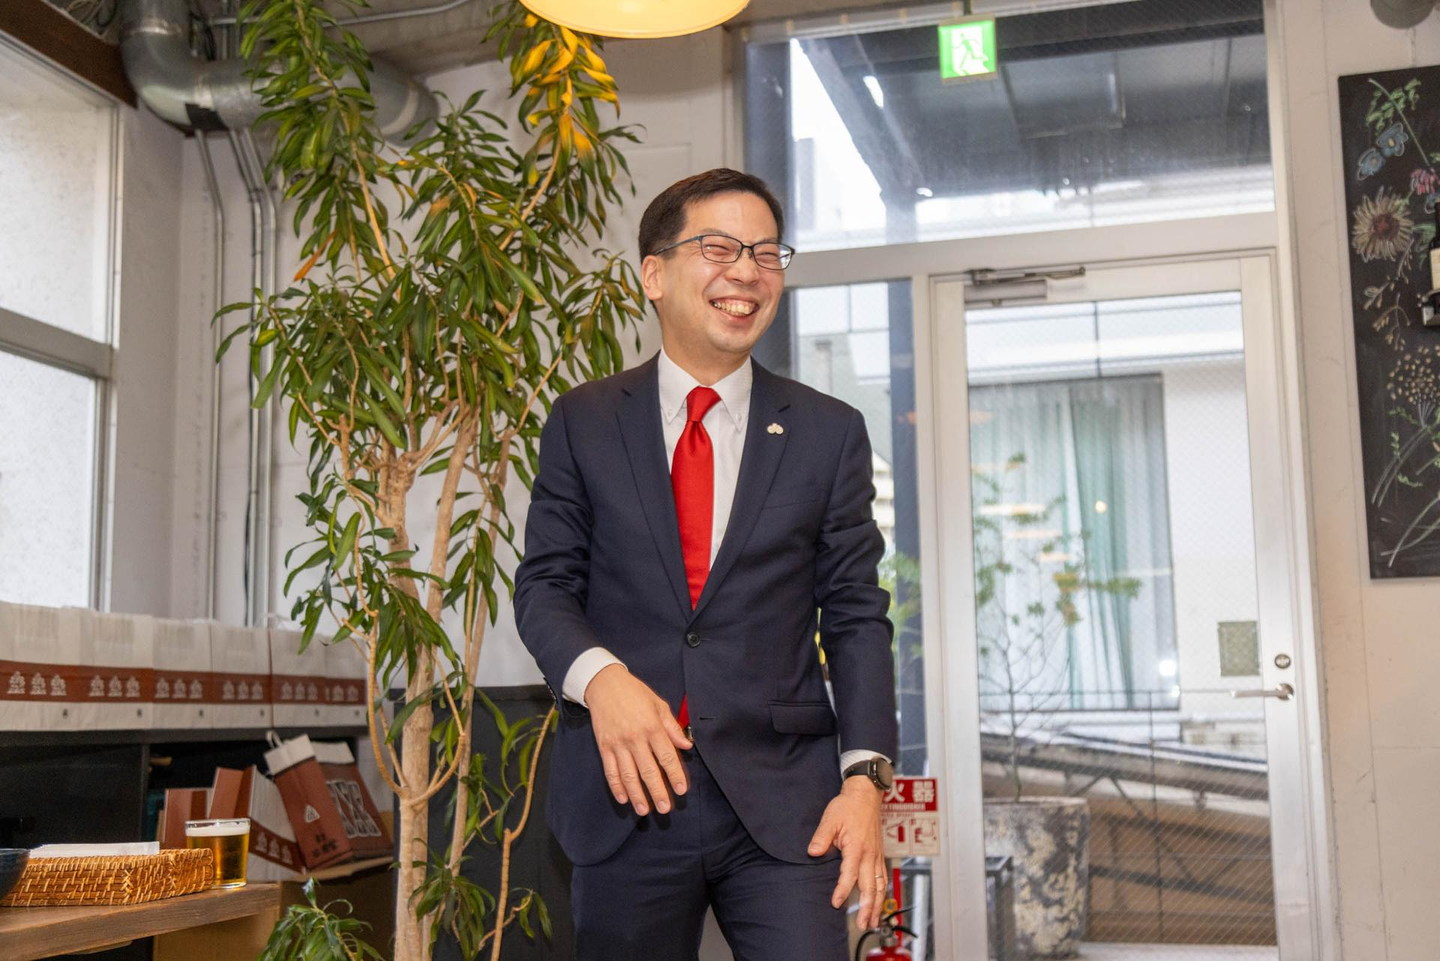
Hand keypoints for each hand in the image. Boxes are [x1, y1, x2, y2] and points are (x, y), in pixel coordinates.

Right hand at [584, 664, 691, 816]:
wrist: (604, 684)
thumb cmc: (635, 693)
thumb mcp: (659, 705)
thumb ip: (672, 727)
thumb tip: (687, 746)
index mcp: (652, 726)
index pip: (666, 756)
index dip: (675, 775)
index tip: (681, 790)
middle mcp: (635, 737)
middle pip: (648, 770)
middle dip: (657, 791)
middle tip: (665, 809)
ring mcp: (618, 743)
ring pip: (628, 775)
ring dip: (637, 795)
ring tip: (644, 810)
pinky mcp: (604, 746)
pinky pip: (610, 770)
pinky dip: (616, 786)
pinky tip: (623, 798)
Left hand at [807, 777, 886, 929]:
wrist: (865, 795)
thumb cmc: (848, 807)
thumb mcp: (830, 819)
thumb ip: (821, 838)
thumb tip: (812, 852)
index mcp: (856, 847)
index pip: (849, 874)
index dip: (843, 890)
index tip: (836, 903)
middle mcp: (869, 855)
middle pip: (870, 886)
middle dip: (868, 908)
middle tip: (863, 924)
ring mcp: (876, 856)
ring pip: (880, 885)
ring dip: (877, 905)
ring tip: (873, 921)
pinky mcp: (879, 855)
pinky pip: (883, 877)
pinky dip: (882, 893)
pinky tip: (879, 902)